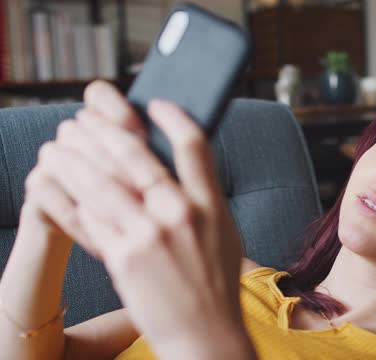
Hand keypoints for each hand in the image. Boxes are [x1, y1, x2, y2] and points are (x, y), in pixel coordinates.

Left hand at [37, 80, 249, 357]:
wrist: (204, 332)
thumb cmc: (213, 281)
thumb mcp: (223, 232)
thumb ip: (200, 197)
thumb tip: (171, 162)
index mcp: (211, 205)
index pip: (194, 144)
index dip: (172, 116)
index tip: (154, 102)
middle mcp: (181, 214)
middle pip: (135, 155)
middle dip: (103, 129)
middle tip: (82, 118)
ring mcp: (149, 236)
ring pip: (101, 182)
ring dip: (73, 157)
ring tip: (57, 144)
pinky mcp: (122, 258)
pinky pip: (88, 218)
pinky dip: (66, 197)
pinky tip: (51, 182)